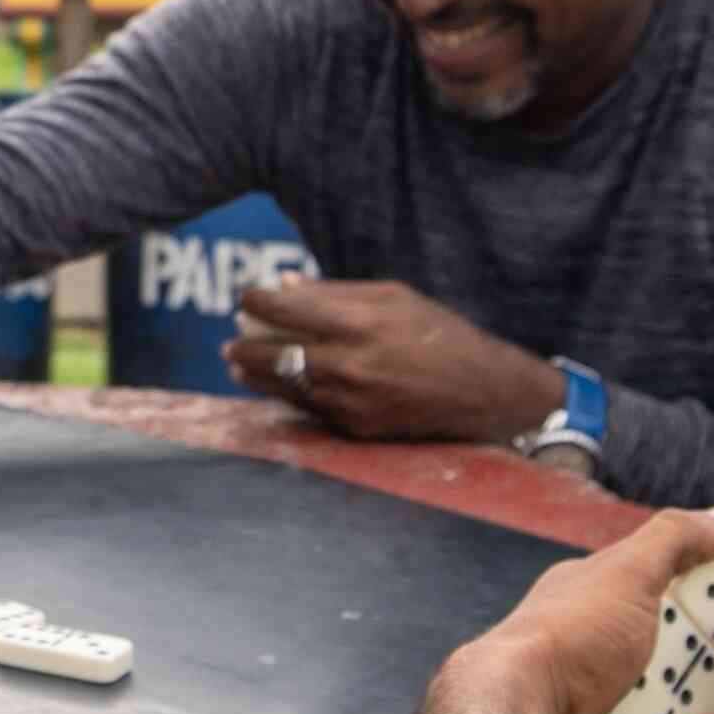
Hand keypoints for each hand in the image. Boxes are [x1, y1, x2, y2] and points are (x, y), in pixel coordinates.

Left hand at [228, 277, 578, 443]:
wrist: (482, 394)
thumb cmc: (438, 335)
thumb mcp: (394, 297)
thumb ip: (336, 292)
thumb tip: (285, 285)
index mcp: (360, 323)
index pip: (286, 310)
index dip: (256, 302)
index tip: (246, 297)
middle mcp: (351, 365)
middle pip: (273, 354)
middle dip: (244, 344)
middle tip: (231, 336)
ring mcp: (351, 402)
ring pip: (283, 386)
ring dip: (252, 373)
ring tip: (237, 362)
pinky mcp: (355, 428)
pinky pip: (307, 408)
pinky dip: (285, 393)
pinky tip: (272, 383)